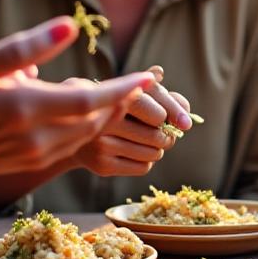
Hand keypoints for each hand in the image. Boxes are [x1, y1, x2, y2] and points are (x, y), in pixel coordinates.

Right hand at [0, 17, 154, 183]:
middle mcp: (35, 138)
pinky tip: (106, 104)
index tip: (148, 76)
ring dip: (115, 112)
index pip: (86, 101)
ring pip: (92, 131)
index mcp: (20, 110)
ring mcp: (38, 154)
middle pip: (97, 117)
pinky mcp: (39, 161)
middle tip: (151, 78)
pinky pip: (79, 141)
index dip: (122, 90)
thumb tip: (65, 28)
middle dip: (127, 100)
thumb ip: (16, 49)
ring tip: (136, 88)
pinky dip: (98, 123)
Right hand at [73, 66, 192, 176]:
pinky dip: (147, 161)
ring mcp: (102, 145)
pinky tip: (138, 152)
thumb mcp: (127, 90)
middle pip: (158, 136)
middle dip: (167, 135)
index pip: (159, 113)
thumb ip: (156, 91)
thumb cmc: (111, 105)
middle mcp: (106, 121)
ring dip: (158, 149)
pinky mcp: (102, 165)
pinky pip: (143, 167)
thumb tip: (186, 110)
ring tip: (150, 141)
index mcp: (115, 98)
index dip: (171, 116)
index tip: (176, 119)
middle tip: (164, 132)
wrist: (71, 127)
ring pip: (153, 154)